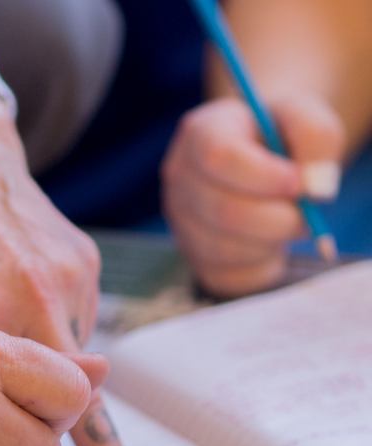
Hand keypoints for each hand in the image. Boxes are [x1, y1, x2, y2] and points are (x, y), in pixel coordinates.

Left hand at [0, 84, 151, 445]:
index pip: (47, 404)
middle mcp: (41, 295)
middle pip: (81, 388)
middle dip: (87, 430)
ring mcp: (71, 275)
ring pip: (74, 348)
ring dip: (50, 359)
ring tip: (6, 326)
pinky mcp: (85, 258)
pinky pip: (77, 312)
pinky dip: (54, 320)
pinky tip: (18, 294)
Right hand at [162, 96, 345, 297]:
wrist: (267, 153)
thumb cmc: (282, 133)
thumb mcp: (306, 116)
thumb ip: (317, 138)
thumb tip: (315, 188)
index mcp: (202, 133)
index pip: (219, 157)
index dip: (264, 176)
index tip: (300, 183)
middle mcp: (180, 177)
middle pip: (222, 211)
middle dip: (278, 219)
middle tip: (307, 213)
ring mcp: (181, 219)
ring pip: (223, 249)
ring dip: (271, 244)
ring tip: (289, 224)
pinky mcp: (194, 254)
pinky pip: (226, 277)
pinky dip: (261, 267)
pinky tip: (272, 245)